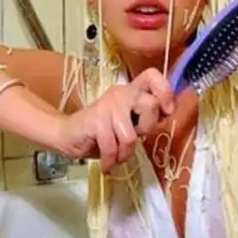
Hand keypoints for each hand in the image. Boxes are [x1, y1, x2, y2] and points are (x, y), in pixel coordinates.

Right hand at [59, 68, 174, 171]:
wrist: (68, 136)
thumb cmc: (103, 132)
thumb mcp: (130, 124)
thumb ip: (147, 116)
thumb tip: (169, 111)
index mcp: (131, 90)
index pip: (152, 76)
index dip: (165, 92)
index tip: (166, 111)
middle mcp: (121, 93)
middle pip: (150, 105)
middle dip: (146, 128)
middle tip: (134, 137)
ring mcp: (108, 105)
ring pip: (131, 135)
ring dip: (125, 152)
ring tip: (116, 154)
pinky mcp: (96, 119)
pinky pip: (114, 145)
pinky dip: (111, 159)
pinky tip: (108, 162)